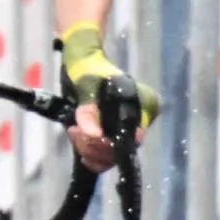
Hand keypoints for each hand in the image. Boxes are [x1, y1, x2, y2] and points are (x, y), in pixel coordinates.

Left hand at [56, 20, 156, 172]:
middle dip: (93, 146)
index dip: (108, 144)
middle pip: (121, 151)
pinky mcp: (115, 135)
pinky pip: (105, 155)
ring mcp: (128, 129)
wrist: (82, 63)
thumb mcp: (86, 85)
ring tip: (74, 130)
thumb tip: (93, 134)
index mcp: (145, 105)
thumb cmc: (88, 68)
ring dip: (88, 150)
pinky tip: (78, 137)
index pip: (133, 139)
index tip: (84, 133)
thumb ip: (89, 109)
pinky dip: (89, 152)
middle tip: (75, 130)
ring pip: (111, 156)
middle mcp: (141, 121)